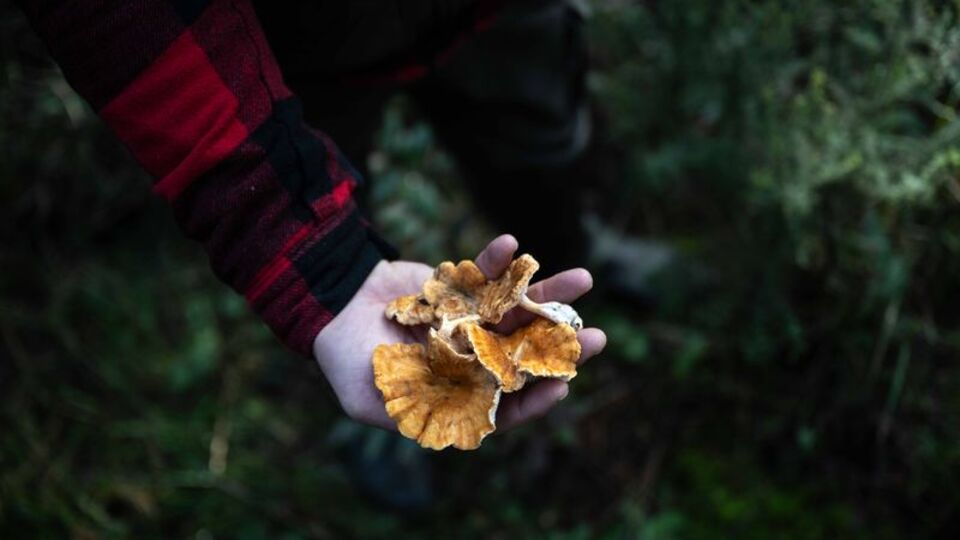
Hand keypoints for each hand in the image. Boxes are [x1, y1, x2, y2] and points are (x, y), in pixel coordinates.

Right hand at [312, 234, 606, 430]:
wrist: (327, 303)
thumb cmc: (345, 359)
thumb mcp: (370, 397)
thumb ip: (413, 411)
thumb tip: (469, 420)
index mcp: (457, 391)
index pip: (507, 400)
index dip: (536, 395)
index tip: (563, 385)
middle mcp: (471, 357)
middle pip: (526, 353)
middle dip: (561, 344)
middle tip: (597, 337)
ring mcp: (469, 319)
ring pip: (519, 308)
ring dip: (551, 295)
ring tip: (585, 278)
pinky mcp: (462, 287)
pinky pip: (488, 272)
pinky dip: (500, 258)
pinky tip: (515, 243)